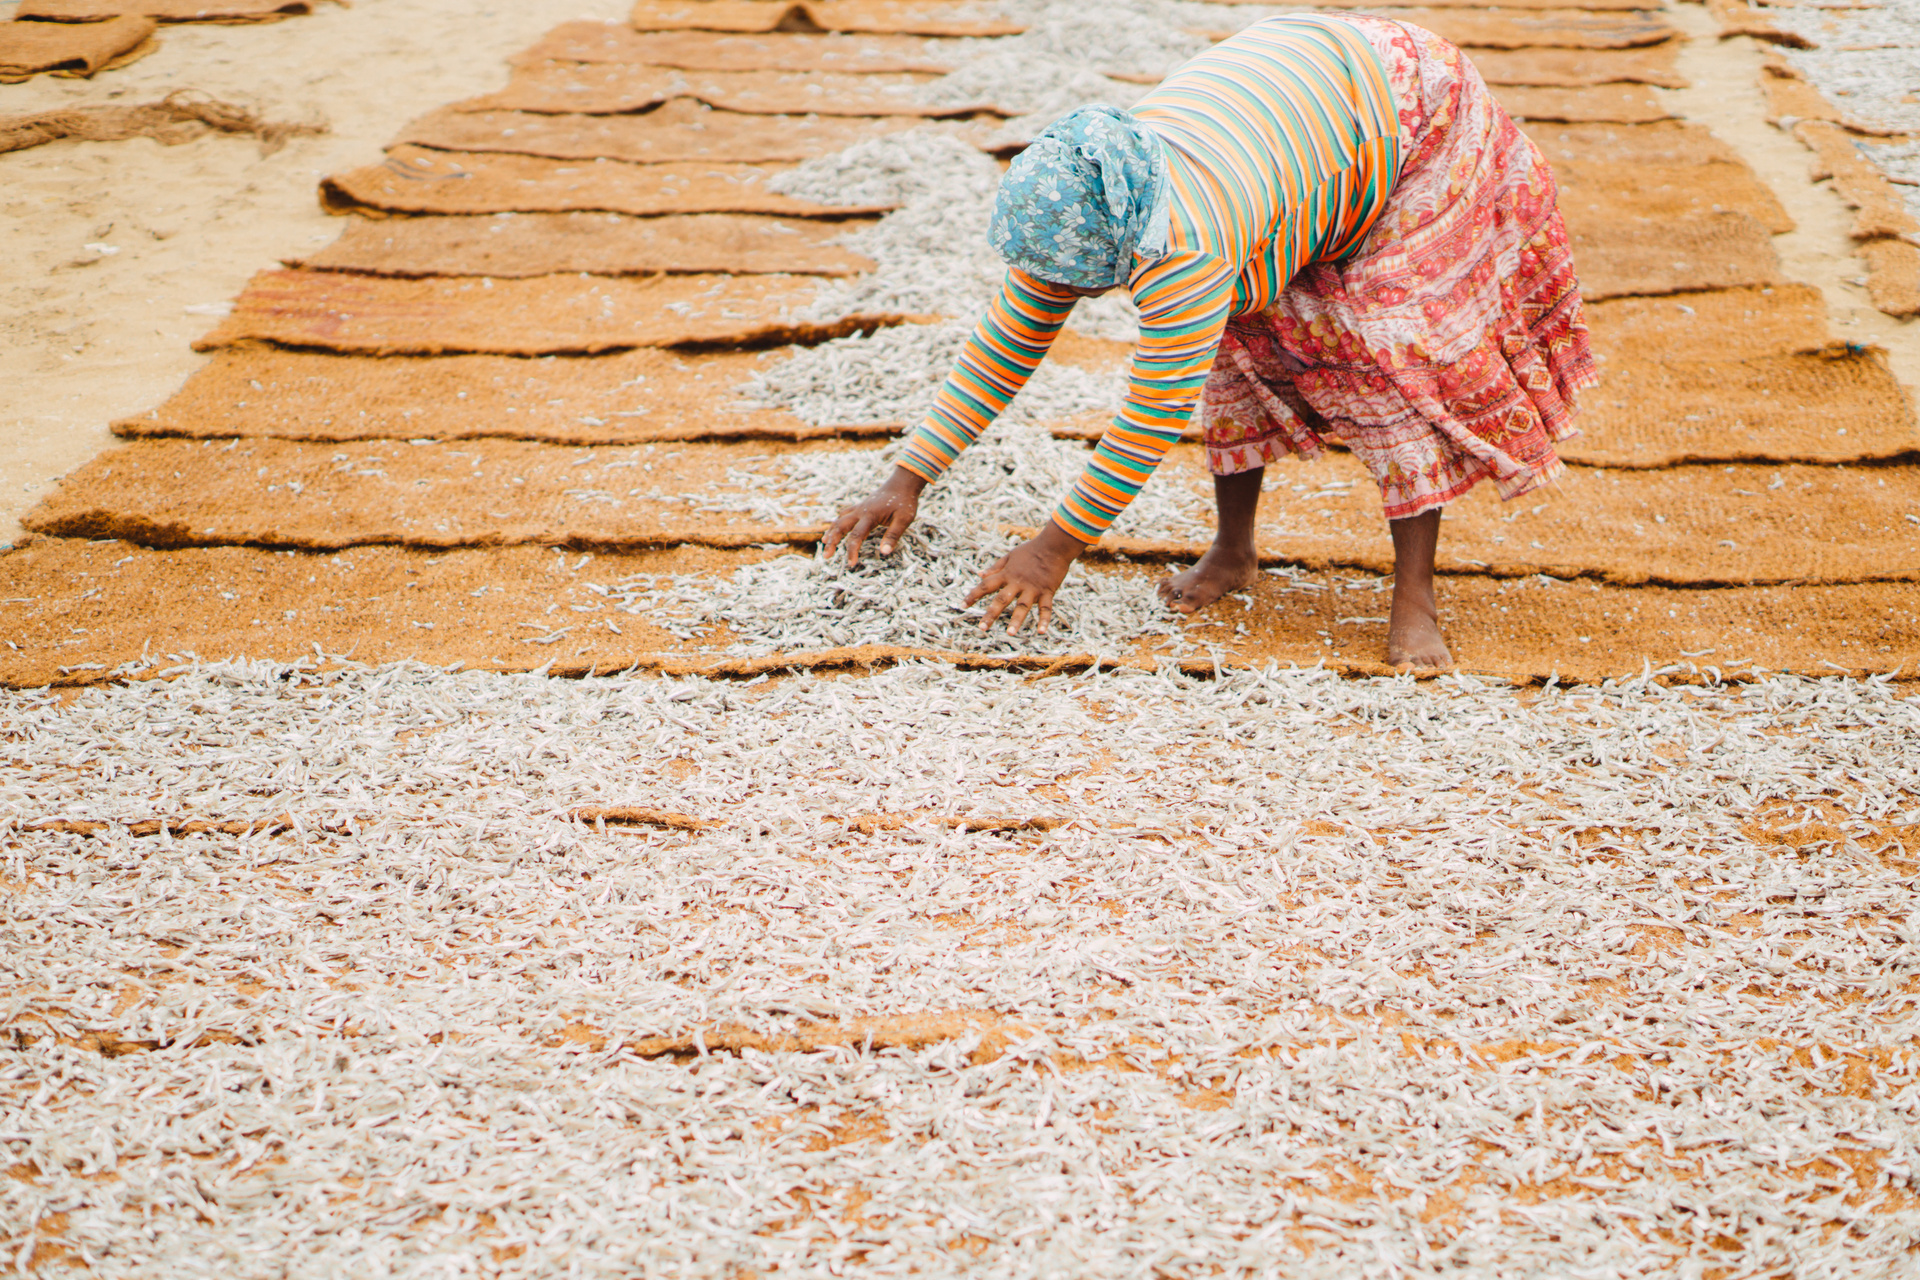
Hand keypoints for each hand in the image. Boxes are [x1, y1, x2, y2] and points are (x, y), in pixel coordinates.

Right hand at [822, 466, 926, 565]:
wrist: (902, 483)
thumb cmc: (904, 502)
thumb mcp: (904, 520)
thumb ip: (893, 536)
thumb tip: (884, 553)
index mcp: (870, 516)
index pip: (856, 536)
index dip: (852, 551)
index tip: (851, 564)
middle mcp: (861, 511)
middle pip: (840, 526)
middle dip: (832, 541)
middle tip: (826, 556)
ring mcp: (859, 508)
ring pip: (839, 519)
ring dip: (831, 532)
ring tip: (825, 544)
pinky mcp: (860, 507)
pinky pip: (844, 514)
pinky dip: (836, 522)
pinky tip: (833, 530)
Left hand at [963, 522, 1086, 635]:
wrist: (1054, 545)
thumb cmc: (1031, 550)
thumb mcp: (1010, 556)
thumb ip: (995, 567)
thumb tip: (980, 575)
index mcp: (1007, 574)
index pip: (986, 585)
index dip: (973, 595)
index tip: (963, 605)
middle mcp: (1018, 583)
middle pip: (1001, 600)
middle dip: (991, 614)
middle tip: (982, 628)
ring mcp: (1033, 588)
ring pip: (1022, 606)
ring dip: (1016, 620)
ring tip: (1010, 633)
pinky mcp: (1047, 591)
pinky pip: (1046, 608)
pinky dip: (1044, 620)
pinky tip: (1041, 632)